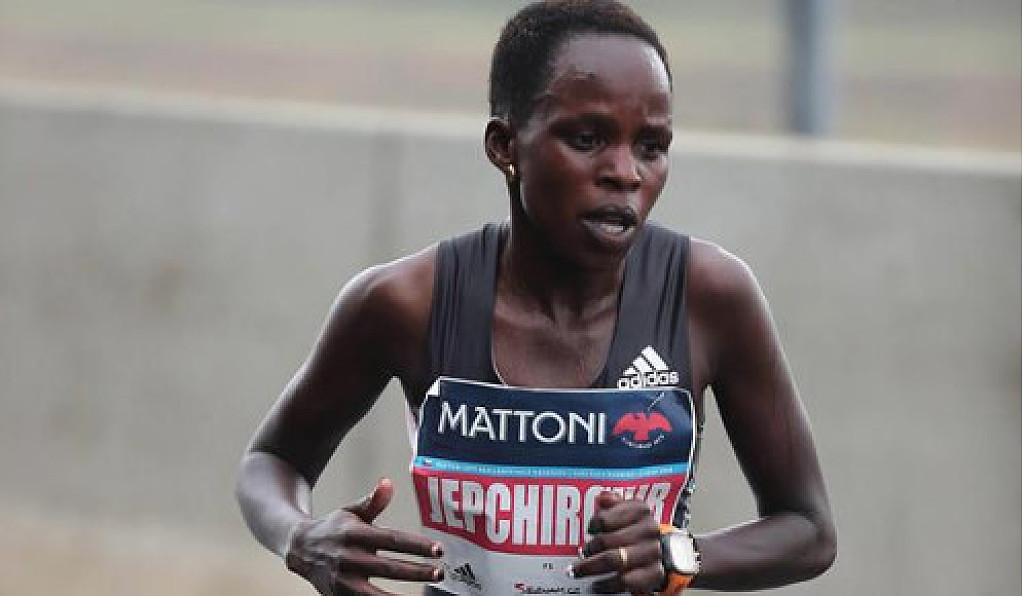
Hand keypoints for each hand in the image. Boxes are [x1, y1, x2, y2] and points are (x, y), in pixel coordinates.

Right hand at [284, 478, 443, 594]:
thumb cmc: (333, 529)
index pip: (391, 540)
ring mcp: (343, 581)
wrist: (299, 549)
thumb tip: (388, 483)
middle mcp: (348, 559)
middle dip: (416, 572)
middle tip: (439, 572)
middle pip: (388, 568)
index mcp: (354, 535)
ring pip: (376, 594)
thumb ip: (373, 501)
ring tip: (424, 595)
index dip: (416, 545)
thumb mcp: (351, 511)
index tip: (437, 549)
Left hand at [569, 492, 665, 593]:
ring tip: (579, 571)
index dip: (593, 525)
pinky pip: (625, 582)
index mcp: (639, 510)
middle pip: (607, 541)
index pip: (605, 519)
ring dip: (592, 567)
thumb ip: (613, 502)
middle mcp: (648, 530)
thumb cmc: (638, 529)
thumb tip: (602, 498)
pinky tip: (596, 585)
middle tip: (581, 554)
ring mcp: (652, 552)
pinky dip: (606, 585)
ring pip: (615, 561)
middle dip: (589, 550)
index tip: (589, 530)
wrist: (664, 550)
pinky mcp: (654, 573)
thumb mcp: (628, 510)